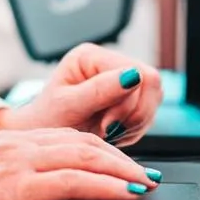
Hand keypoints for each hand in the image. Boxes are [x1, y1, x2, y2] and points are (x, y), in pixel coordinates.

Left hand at [0, 43, 164, 147]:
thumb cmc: (48, 122)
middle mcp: (108, 62)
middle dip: (133, 114)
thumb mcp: (67, 107)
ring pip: (153, 99)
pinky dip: (134, 129)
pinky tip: (113, 133)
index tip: (105, 125)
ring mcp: (122, 80)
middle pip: (150, 83)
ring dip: (134, 123)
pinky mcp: (130, 98)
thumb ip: (98, 91)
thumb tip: (132, 75)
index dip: (127, 102)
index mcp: (90, 56)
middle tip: (107, 129)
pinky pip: (149, 114)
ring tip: (106, 131)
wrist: (45, 143)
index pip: (136, 71)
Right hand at [0, 128, 161, 199]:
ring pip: (86, 156)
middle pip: (84, 143)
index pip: (68, 138)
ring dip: (122, 171)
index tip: (122, 163)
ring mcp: (20, 161)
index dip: (101, 149)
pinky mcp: (19, 184)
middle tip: (146, 174)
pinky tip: (125, 194)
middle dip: (120, 159)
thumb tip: (40, 197)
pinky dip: (106, 186)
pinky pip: (74, 181)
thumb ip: (13, 178)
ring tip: (144, 184)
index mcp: (11, 140)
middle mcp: (20, 143)